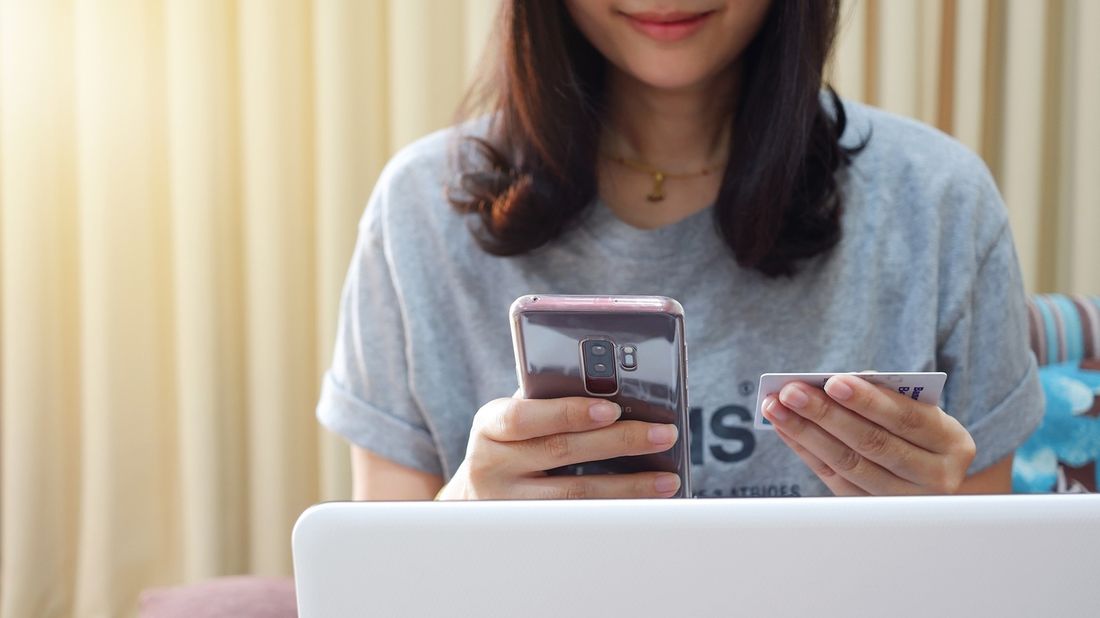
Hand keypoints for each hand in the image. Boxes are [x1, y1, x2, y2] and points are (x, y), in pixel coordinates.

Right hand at [436, 396, 680, 499]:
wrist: (475, 494)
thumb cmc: (511, 443)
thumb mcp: (518, 416)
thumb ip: (550, 401)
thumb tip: (616, 394)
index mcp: (490, 426)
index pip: (524, 417)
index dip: (567, 413)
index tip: (611, 409)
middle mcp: (493, 466)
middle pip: (560, 453)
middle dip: (618, 442)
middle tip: (662, 434)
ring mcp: (509, 504)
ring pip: (574, 496)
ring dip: (627, 486)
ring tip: (666, 478)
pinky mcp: (529, 530)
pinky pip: (579, 521)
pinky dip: (616, 509)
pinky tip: (645, 503)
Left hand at [761, 374, 975, 495]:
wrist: (930, 477)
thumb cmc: (917, 430)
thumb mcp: (918, 411)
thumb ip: (884, 398)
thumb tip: (828, 385)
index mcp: (952, 443)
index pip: (907, 418)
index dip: (868, 401)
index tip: (832, 381)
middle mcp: (934, 477)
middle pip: (873, 444)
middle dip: (826, 415)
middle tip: (791, 392)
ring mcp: (903, 501)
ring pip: (849, 465)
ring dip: (806, 433)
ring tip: (777, 407)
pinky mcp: (872, 511)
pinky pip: (832, 478)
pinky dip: (805, 450)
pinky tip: (785, 428)